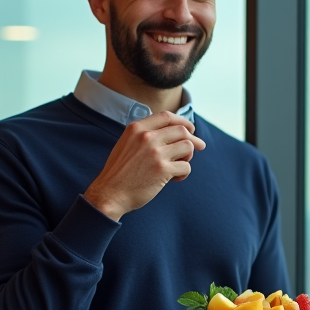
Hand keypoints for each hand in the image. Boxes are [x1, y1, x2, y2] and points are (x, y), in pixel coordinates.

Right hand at [84, 111, 204, 220]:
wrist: (110, 194)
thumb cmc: (119, 172)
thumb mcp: (126, 144)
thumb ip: (144, 134)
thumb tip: (172, 131)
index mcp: (137, 128)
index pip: (167, 116)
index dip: (182, 121)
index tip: (190, 128)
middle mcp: (147, 137)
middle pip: (182, 130)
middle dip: (193, 138)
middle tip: (199, 147)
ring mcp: (156, 153)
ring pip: (188, 146)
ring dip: (189, 156)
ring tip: (180, 165)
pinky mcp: (163, 170)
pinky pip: (186, 166)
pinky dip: (184, 173)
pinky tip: (175, 179)